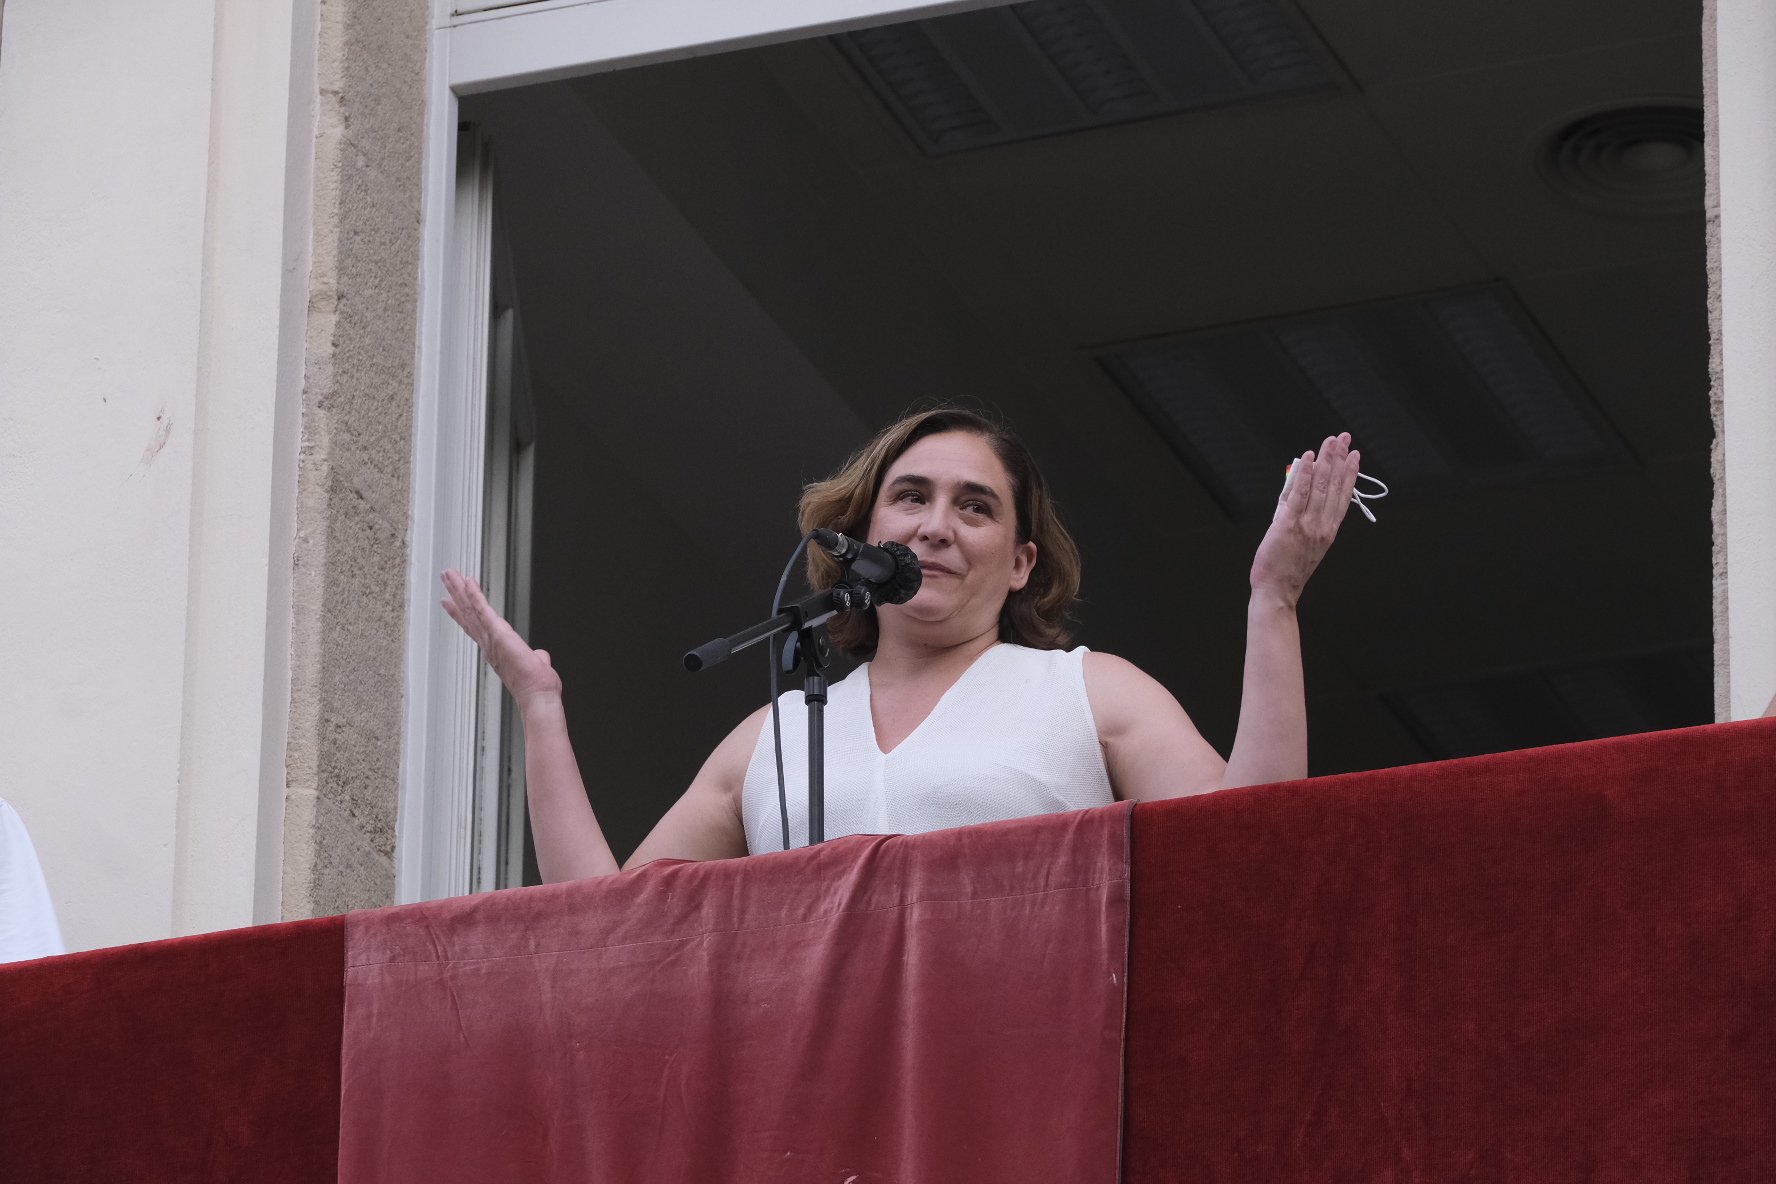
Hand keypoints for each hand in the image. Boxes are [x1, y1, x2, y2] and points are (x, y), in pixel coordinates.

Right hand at [440, 569, 561, 707]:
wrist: (536, 694)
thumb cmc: (535, 685)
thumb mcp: (536, 664)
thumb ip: (536, 656)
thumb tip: (540, 655)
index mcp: (495, 649)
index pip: (474, 627)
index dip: (461, 614)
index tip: (450, 603)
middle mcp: (488, 643)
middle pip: (467, 614)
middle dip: (456, 595)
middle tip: (445, 579)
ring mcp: (490, 638)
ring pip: (470, 608)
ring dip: (459, 589)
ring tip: (449, 574)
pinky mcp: (498, 632)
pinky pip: (482, 610)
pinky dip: (474, 595)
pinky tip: (468, 582)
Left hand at [1248, 432, 1360, 609]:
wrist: (1277, 592)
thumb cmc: (1288, 569)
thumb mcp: (1307, 544)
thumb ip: (1308, 519)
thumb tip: (1304, 492)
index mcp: (1328, 530)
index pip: (1344, 496)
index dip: (1350, 474)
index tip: (1354, 455)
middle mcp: (1322, 525)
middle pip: (1335, 486)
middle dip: (1339, 458)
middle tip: (1344, 437)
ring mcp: (1307, 524)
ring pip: (1320, 486)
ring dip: (1326, 460)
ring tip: (1330, 441)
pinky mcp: (1288, 524)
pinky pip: (1298, 495)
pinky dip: (1305, 475)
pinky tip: (1309, 458)